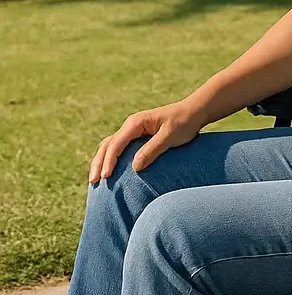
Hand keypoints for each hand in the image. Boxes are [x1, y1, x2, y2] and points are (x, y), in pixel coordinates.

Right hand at [89, 101, 204, 182]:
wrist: (194, 112)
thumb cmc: (184, 122)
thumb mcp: (169, 136)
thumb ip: (152, 150)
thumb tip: (134, 167)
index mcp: (136, 123)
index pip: (116, 144)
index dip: (109, 161)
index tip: (106, 177)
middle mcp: (130, 126)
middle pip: (107, 145)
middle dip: (98, 163)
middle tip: (93, 182)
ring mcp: (132, 131)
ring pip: (110, 147)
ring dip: (101, 162)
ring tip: (95, 180)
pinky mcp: (137, 138)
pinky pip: (118, 149)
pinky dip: (110, 160)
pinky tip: (108, 173)